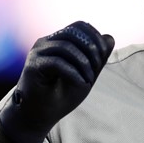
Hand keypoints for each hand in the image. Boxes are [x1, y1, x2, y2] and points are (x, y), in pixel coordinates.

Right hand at [0, 21, 114, 142]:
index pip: (78, 26)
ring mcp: (37, 53)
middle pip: (73, 32)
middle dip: (91, 48)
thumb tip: (110, 37)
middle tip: (97, 68)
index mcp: (57, 42)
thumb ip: (98, 58)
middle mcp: (45, 43)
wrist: (40, 116)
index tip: (103, 55)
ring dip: (83, 63)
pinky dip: (73, 73)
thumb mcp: (86, 75)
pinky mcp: (33, 66)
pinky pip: (57, 63)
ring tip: (88, 80)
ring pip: (66, 47)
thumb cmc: (61, 96)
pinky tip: (80, 83)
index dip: (94, 36)